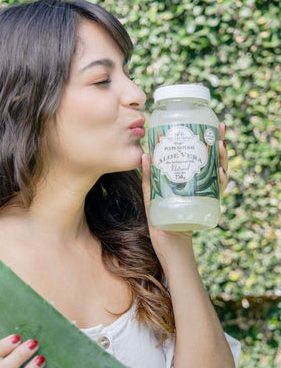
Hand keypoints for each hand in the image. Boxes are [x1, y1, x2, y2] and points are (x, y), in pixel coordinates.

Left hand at [141, 122, 228, 261]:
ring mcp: (204, 196)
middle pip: (212, 162)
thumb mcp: (152, 195)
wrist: (166, 243)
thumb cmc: (159, 218)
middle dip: (218, 145)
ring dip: (222, 159)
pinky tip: (221, 172)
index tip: (210, 125)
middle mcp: (199, 186)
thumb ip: (148, 178)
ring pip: (218, 174)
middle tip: (219, 132)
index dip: (206, 141)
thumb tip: (144, 155)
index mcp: (187, 181)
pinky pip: (216, 192)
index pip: (200, 157)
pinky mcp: (205, 206)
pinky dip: (221, 181)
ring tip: (220, 147)